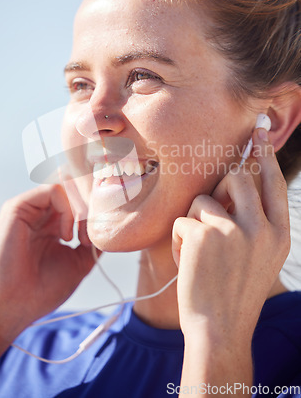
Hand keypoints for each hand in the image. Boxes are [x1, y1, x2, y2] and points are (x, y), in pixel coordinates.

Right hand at [0, 183, 95, 339]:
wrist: (16, 304)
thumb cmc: (43, 289)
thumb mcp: (79, 262)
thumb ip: (93, 240)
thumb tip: (108, 226)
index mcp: (53, 226)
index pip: (79, 201)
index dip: (95, 211)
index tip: (100, 236)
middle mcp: (41, 214)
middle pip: (75, 191)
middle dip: (91, 208)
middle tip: (93, 233)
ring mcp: (29, 209)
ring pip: (67, 187)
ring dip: (81, 210)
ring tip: (79, 238)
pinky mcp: (18, 207)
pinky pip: (53, 190)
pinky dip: (67, 209)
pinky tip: (66, 235)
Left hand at [172, 128, 289, 341]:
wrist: (219, 331)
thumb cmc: (233, 291)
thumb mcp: (259, 255)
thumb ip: (255, 220)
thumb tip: (234, 180)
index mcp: (279, 234)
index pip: (273, 183)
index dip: (264, 155)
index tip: (257, 131)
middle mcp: (262, 229)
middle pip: (236, 178)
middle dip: (218, 189)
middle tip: (211, 212)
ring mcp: (236, 231)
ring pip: (205, 199)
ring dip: (196, 221)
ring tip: (202, 252)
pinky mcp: (206, 235)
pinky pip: (185, 219)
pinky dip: (182, 239)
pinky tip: (190, 263)